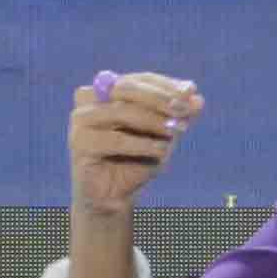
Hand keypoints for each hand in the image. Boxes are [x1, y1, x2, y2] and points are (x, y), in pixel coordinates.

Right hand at [64, 69, 199, 221]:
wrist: (114, 198)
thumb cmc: (138, 161)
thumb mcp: (164, 136)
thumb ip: (178, 116)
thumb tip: (197, 97)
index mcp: (108, 91)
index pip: (139, 80)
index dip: (166, 85)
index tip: (191, 91)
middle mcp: (89, 99)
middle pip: (126, 88)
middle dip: (160, 98)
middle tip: (184, 109)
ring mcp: (80, 120)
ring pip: (121, 111)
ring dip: (153, 120)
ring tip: (176, 130)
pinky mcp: (79, 143)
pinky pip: (115, 140)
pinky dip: (141, 144)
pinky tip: (160, 150)